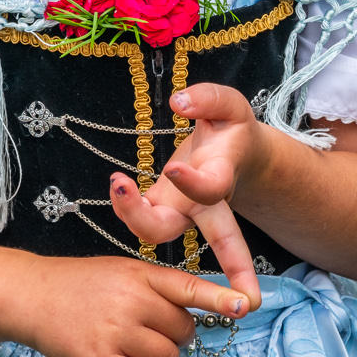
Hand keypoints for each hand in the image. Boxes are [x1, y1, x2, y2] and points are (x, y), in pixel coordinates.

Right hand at [15, 254, 252, 356]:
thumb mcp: (121, 270)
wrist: (32, 295)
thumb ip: (156, 287)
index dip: (219, 298)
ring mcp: (115, 331)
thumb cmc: (81, 283)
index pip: (188, 286)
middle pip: (183, 329)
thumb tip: (195, 314)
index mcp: (139, 274)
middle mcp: (130, 300)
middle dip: (177, 336)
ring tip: (144, 350)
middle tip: (157, 331)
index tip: (245, 305)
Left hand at [108, 84, 265, 309]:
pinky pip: (140, 220)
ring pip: (160, 232)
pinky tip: (118, 181)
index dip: (192, 185)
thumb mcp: (230, 105)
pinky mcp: (163, 207)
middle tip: (195, 258)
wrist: (238, 154)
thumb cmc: (233, 129)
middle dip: (210, 257)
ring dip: (132, 216)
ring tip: (118, 180)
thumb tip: (178, 102)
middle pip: (206, 236)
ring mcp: (183, 210)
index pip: (212, 189)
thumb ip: (210, 99)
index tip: (171, 167)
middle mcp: (206, 201)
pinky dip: (123, 206)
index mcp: (222, 174)